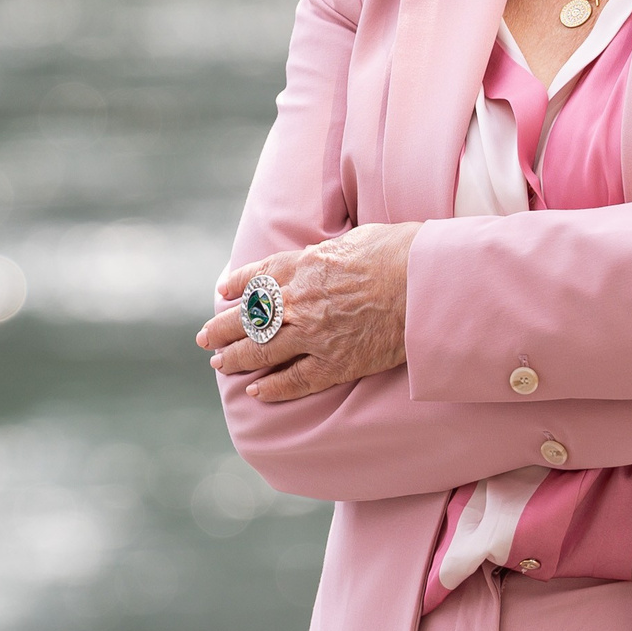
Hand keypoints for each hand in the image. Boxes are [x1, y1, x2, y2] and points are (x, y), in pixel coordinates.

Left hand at [199, 222, 421, 402]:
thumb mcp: (357, 238)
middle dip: (222, 329)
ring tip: (219, 364)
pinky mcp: (335, 363)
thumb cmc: (401, 252)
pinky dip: (272, 388)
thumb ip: (330, 253)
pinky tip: (256, 392)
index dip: (238, 285)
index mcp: (304, 264)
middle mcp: (300, 301)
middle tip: (205, 338)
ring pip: (261, 350)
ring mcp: (314, 335)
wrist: (426, 282)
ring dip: (236, 358)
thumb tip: (322, 255)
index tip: (223, 292)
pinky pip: (295, 381)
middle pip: (249, 318)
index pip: (259, 276)